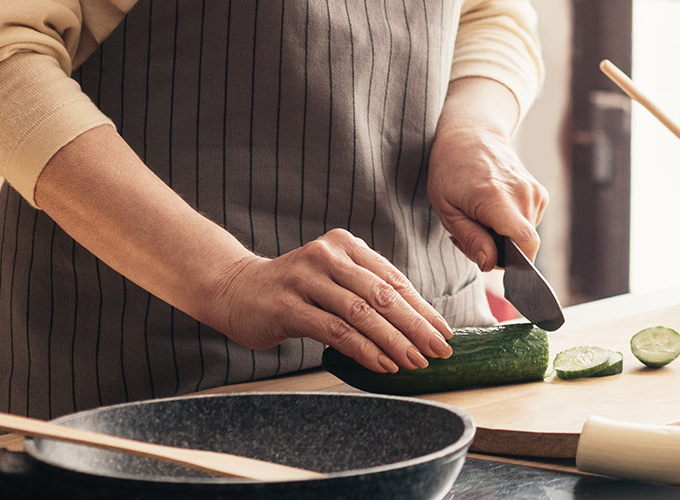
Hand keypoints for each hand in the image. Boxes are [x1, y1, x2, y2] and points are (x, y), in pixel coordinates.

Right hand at [204, 229, 453, 373]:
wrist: (235, 289)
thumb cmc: (295, 289)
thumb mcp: (333, 279)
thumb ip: (367, 291)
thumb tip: (418, 324)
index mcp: (345, 245)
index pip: (393, 279)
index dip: (422, 308)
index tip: (444, 332)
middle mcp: (327, 256)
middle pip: (382, 295)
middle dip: (415, 326)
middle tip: (439, 350)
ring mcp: (306, 280)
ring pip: (361, 314)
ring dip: (393, 341)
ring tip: (415, 362)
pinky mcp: (288, 306)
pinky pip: (335, 330)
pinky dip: (363, 349)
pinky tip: (383, 364)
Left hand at [427, 123, 548, 270]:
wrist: (472, 134)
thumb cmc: (451, 168)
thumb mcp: (446, 208)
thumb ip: (470, 239)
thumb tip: (490, 264)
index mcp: (496, 198)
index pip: (525, 242)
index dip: (518, 265)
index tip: (500, 268)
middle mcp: (522, 194)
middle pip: (522, 245)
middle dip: (498, 252)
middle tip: (470, 237)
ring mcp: (535, 192)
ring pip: (525, 236)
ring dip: (503, 238)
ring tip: (480, 219)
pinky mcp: (540, 193)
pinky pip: (528, 224)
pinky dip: (511, 226)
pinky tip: (494, 211)